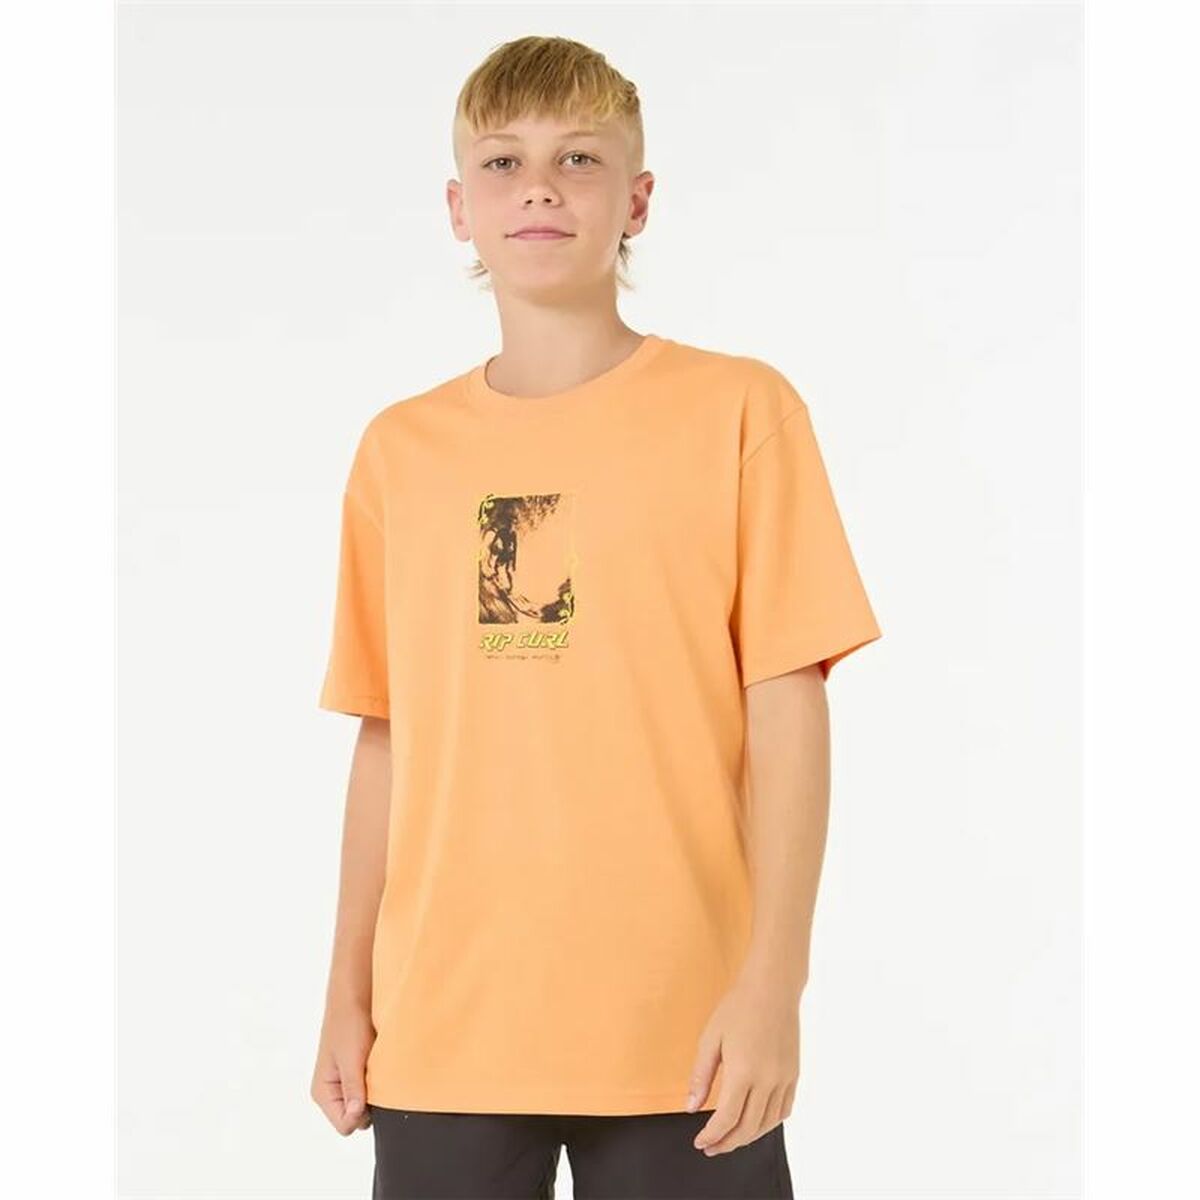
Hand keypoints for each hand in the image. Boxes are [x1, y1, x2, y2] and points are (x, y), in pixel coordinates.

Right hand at [311, 999, 375, 1135]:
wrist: (355, 998)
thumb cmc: (349, 1024)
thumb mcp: (351, 1058)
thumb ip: (352, 1088)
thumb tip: (355, 1116)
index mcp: (323, 1093)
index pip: (345, 1126)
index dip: (361, 1114)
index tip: (370, 1090)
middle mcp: (332, 1094)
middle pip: (356, 1119)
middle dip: (370, 1104)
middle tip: (376, 1077)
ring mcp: (345, 1085)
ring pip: (366, 1106)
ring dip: (376, 1092)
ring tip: (377, 1069)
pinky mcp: (357, 1076)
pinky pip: (371, 1091)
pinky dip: (378, 1082)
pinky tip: (380, 1066)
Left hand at [686, 971, 799, 1154]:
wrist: (772, 988)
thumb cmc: (738, 1008)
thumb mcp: (710, 1039)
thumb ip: (700, 1076)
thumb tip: (690, 1108)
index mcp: (743, 1071)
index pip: (727, 1119)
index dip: (712, 1136)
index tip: (699, 1142)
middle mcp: (768, 1080)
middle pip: (748, 1128)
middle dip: (727, 1143)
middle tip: (711, 1148)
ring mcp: (784, 1079)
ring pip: (768, 1124)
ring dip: (748, 1137)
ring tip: (730, 1139)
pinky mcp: (794, 1074)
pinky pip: (784, 1110)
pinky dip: (768, 1124)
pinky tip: (755, 1123)